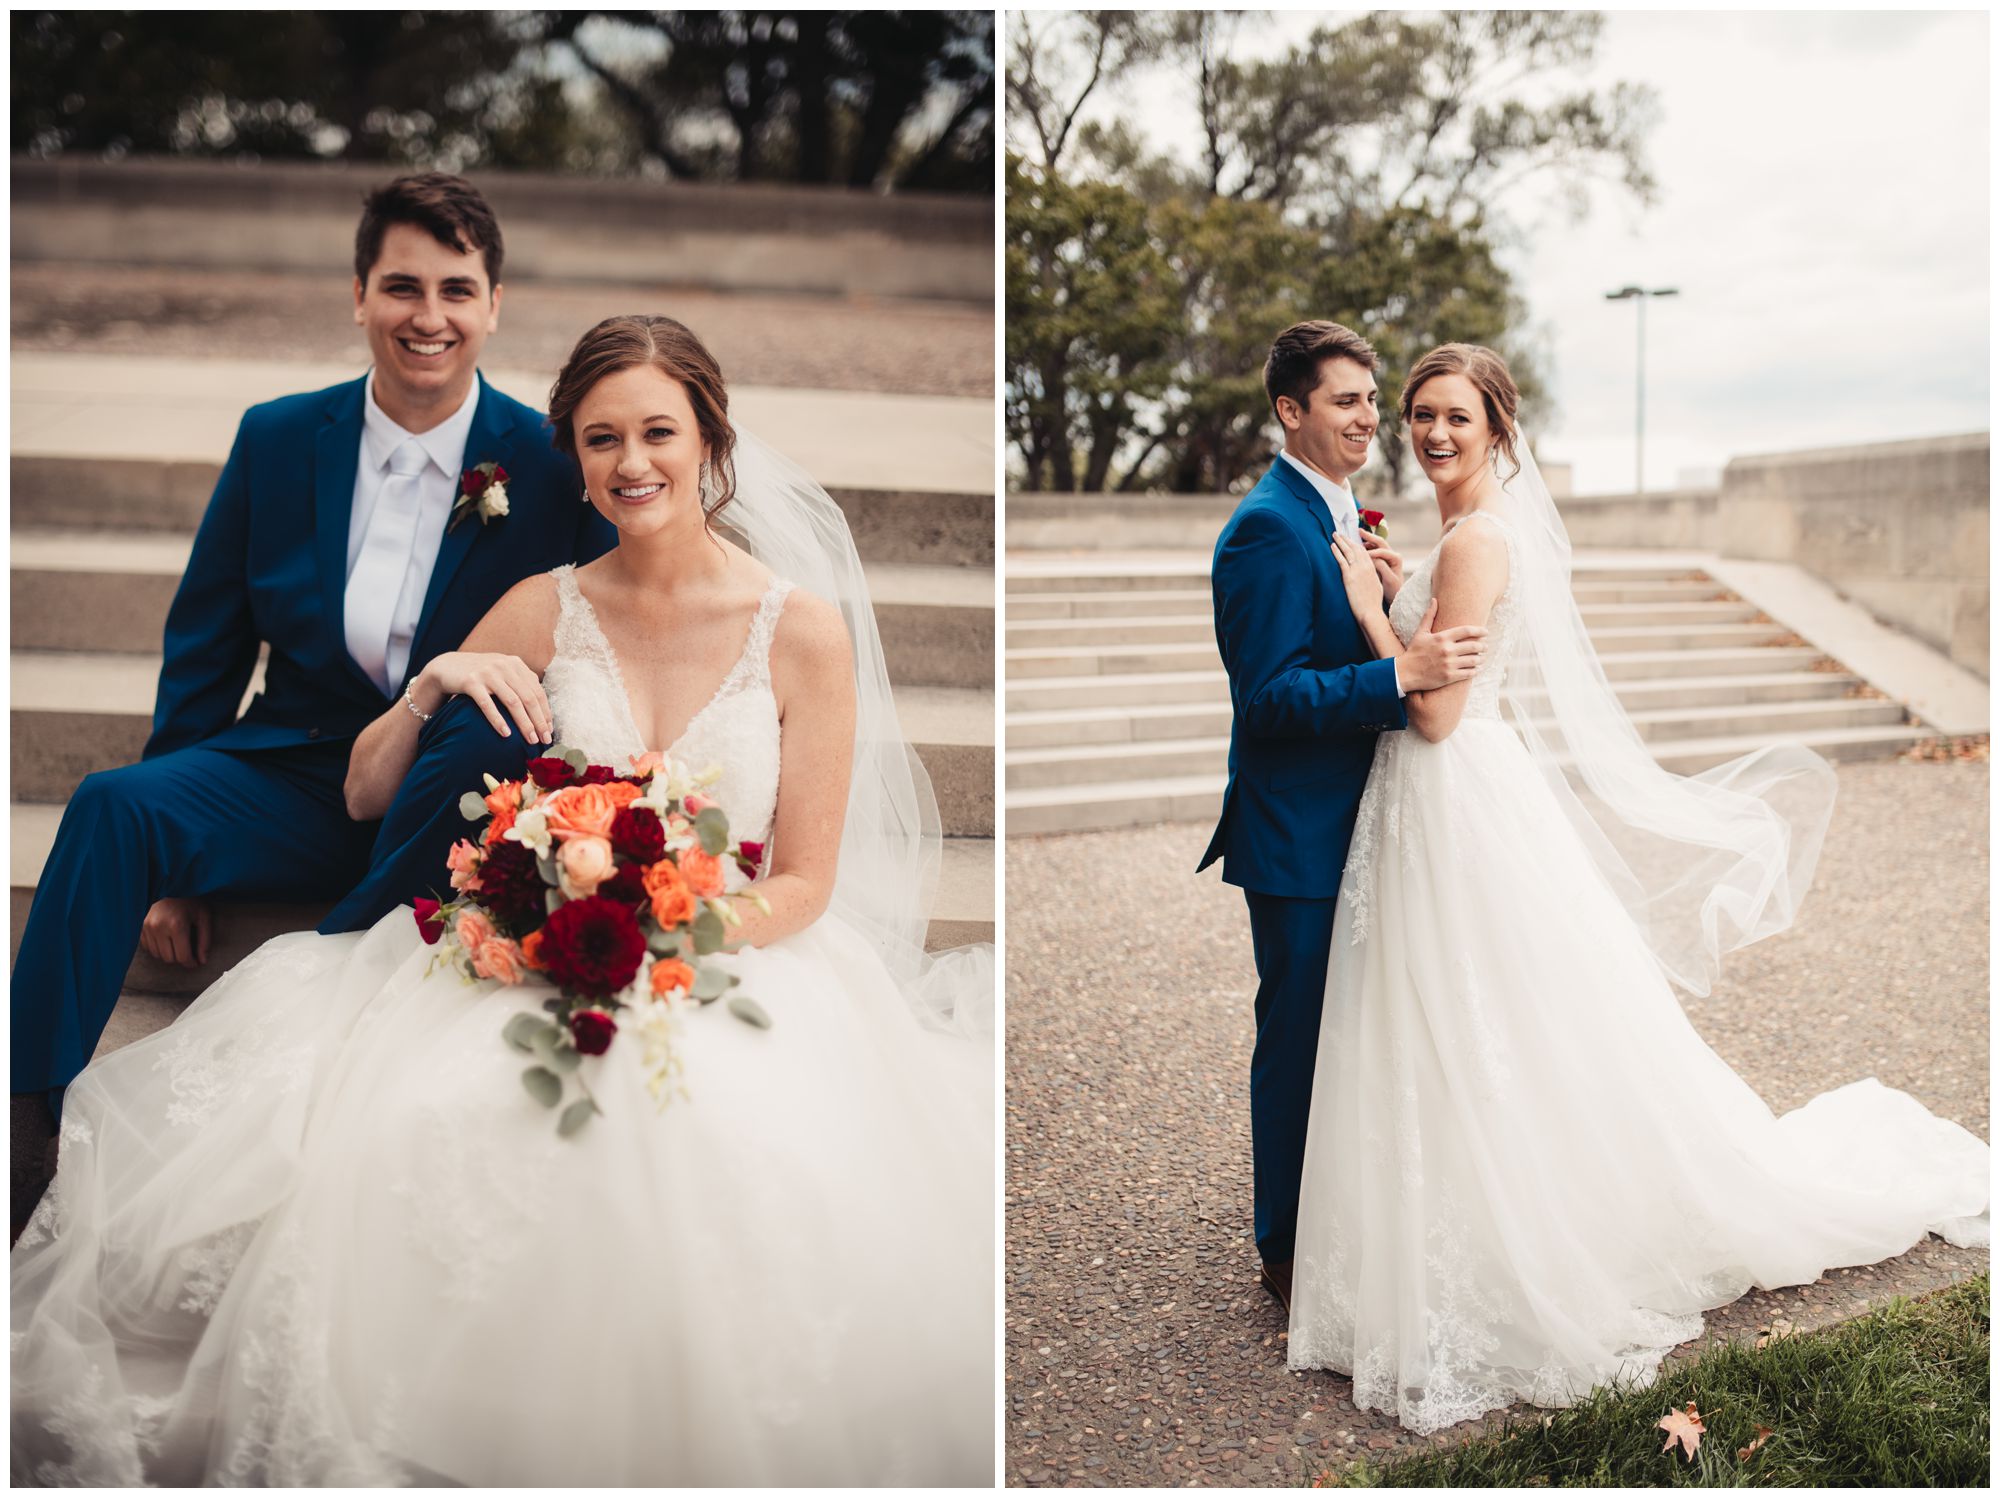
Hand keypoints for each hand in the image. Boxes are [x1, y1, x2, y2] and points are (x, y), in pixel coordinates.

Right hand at [140, 897, 211, 968]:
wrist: (168, 883)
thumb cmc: (189, 899)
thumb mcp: (203, 916)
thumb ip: (204, 940)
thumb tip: (202, 961)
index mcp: (177, 925)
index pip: (182, 956)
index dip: (191, 963)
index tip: (196, 962)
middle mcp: (158, 928)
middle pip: (170, 959)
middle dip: (181, 958)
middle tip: (188, 950)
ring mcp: (146, 927)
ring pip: (158, 955)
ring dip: (169, 953)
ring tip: (177, 942)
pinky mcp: (138, 927)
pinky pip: (148, 948)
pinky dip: (158, 948)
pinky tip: (166, 938)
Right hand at [420, 653, 552, 743]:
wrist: (447, 666)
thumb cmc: (480, 675)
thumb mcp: (502, 672)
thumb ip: (520, 683)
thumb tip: (542, 709)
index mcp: (516, 664)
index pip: (537, 691)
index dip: (545, 712)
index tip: (549, 730)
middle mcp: (504, 666)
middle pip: (528, 698)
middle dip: (539, 721)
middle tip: (544, 740)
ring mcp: (487, 673)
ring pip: (513, 702)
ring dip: (524, 723)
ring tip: (530, 740)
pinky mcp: (471, 682)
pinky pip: (487, 704)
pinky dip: (498, 720)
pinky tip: (506, 734)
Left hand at [1330, 532, 1384, 620]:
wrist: (1370, 611)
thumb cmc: (1372, 602)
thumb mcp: (1375, 585)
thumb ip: (1371, 577)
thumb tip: (1366, 575)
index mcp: (1372, 568)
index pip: (1364, 551)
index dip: (1356, 544)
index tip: (1350, 539)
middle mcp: (1365, 567)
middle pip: (1355, 548)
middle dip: (1347, 539)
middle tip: (1340, 533)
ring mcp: (1357, 570)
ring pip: (1348, 551)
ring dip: (1341, 541)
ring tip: (1335, 534)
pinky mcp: (1349, 576)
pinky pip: (1341, 560)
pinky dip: (1336, 551)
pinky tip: (1332, 546)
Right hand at [1361, 531, 1403, 599]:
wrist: (1395, 594)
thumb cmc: (1393, 589)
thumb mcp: (1390, 580)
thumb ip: (1382, 568)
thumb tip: (1373, 558)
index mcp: (1396, 558)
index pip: (1382, 551)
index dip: (1372, 551)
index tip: (1362, 554)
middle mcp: (1392, 554)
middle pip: (1380, 542)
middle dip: (1369, 536)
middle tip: (1359, 531)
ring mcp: (1387, 556)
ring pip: (1375, 544)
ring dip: (1366, 540)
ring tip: (1356, 536)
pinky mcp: (1382, 559)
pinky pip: (1373, 550)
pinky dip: (1365, 546)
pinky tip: (1357, 545)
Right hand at [1399, 600, 1486, 691]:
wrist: (1404, 673)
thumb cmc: (1413, 651)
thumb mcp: (1420, 633)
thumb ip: (1429, 616)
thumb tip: (1434, 600)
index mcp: (1442, 638)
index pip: (1466, 631)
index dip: (1479, 630)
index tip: (1486, 632)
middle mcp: (1447, 650)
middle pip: (1474, 646)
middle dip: (1483, 646)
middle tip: (1485, 646)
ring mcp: (1449, 664)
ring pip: (1474, 660)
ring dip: (1480, 658)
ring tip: (1481, 658)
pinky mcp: (1449, 677)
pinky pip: (1469, 673)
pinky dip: (1475, 670)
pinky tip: (1475, 669)